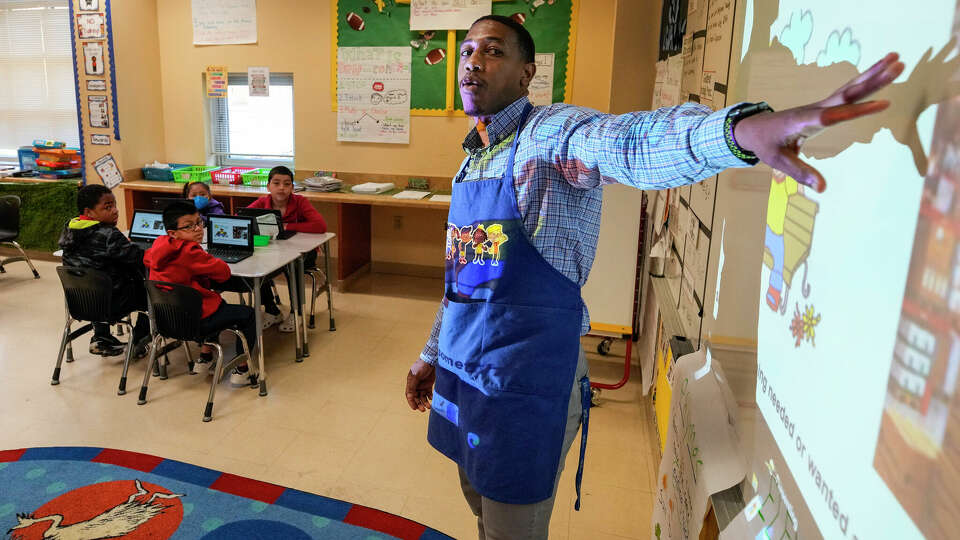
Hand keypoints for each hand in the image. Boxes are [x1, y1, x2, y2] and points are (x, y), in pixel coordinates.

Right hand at [405, 360, 435, 411]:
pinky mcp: (428, 385)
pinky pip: (428, 394)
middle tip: (423, 410)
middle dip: (419, 404)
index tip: (415, 408)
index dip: (411, 403)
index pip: (409, 396)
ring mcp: (422, 386)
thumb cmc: (421, 366)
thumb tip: (409, 396)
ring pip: (423, 397)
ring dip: (425, 402)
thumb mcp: (415, 375)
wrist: (430, 361)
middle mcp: (415, 386)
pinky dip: (430, 398)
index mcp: (410, 384)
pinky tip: (432, 399)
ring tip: (429, 407)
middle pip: (416, 398)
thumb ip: (412, 386)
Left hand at [734, 52, 905, 191]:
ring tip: (897, 58)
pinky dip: (864, 80)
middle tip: (898, 66)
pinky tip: (882, 69)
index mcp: (803, 121)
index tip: (883, 103)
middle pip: (847, 94)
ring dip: (874, 73)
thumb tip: (822, 188)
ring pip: (850, 88)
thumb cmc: (766, 145)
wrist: (753, 128)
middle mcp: (814, 109)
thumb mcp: (778, 161)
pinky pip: (847, 92)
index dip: (856, 111)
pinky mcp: (824, 106)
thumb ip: (800, 173)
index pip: (832, 116)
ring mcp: (820, 105)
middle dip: (873, 81)